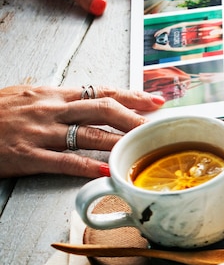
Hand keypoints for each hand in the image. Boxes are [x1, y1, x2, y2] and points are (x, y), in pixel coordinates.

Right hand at [0, 85, 164, 177]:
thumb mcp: (25, 95)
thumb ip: (56, 98)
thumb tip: (84, 100)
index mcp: (53, 93)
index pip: (102, 91)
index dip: (132, 95)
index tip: (155, 101)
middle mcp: (51, 109)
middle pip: (104, 110)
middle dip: (135, 120)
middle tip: (157, 128)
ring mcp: (40, 132)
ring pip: (91, 136)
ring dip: (120, 143)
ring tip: (142, 149)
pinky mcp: (28, 156)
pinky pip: (65, 162)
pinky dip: (90, 168)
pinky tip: (108, 172)